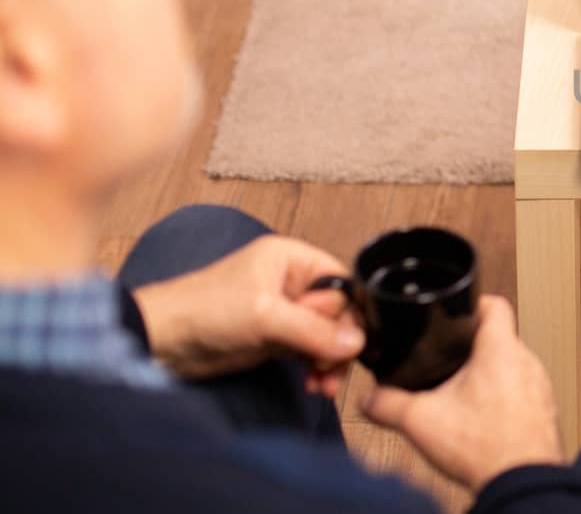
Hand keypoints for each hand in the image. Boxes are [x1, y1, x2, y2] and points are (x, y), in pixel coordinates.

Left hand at [133, 235, 363, 395]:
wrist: (159, 342)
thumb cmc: (202, 310)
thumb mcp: (265, 316)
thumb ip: (313, 328)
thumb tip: (356, 342)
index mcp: (291, 259)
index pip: (340, 284)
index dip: (348, 314)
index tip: (348, 343)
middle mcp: (291, 282)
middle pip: (337, 313)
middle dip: (338, 344)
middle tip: (331, 367)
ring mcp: (283, 312)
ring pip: (325, 336)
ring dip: (328, 361)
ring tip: (322, 384)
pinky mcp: (274, 338)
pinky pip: (308, 352)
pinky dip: (315, 368)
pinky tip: (314, 384)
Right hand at [363, 296, 563, 492]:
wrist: (520, 482)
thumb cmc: (485, 448)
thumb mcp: (420, 421)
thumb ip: (387, 403)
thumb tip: (370, 396)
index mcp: (500, 350)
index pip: (494, 303)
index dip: (472, 302)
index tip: (456, 309)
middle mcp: (527, 363)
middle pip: (499, 339)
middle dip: (472, 349)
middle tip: (447, 362)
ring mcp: (540, 388)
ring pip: (511, 368)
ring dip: (489, 377)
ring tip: (462, 395)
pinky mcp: (545, 411)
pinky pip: (523, 394)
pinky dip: (503, 401)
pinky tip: (481, 420)